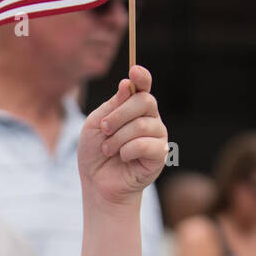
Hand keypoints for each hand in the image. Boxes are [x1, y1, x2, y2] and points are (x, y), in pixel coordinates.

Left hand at [78, 64, 167, 205]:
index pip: (143, 86)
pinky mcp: (160, 155)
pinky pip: (146, 144)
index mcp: (133, 108)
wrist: (97, 184)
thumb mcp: (95, 125)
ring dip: (118, 138)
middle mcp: (149, 118)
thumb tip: (129, 84)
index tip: (134, 71)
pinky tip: (122, 158)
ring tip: (108, 150)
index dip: (142, 77)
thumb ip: (112, 105)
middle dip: (119, 114)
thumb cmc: (95, 153)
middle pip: (145, 101)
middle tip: (104, 129)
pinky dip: (127, 151)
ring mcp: (157, 136)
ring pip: (143, 124)